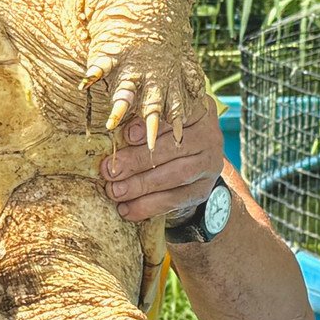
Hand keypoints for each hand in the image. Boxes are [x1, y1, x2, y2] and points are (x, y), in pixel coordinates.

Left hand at [100, 95, 223, 223]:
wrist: (187, 161)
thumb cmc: (161, 132)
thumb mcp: (154, 119)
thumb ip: (138, 116)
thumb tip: (114, 124)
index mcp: (197, 110)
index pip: (175, 115)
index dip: (150, 125)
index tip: (126, 135)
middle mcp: (209, 135)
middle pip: (174, 147)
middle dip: (137, 160)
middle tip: (110, 171)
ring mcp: (209, 164)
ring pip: (176, 176)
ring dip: (142, 185)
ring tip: (115, 191)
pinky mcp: (202, 189)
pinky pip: (176, 200)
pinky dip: (149, 206)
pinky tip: (127, 209)